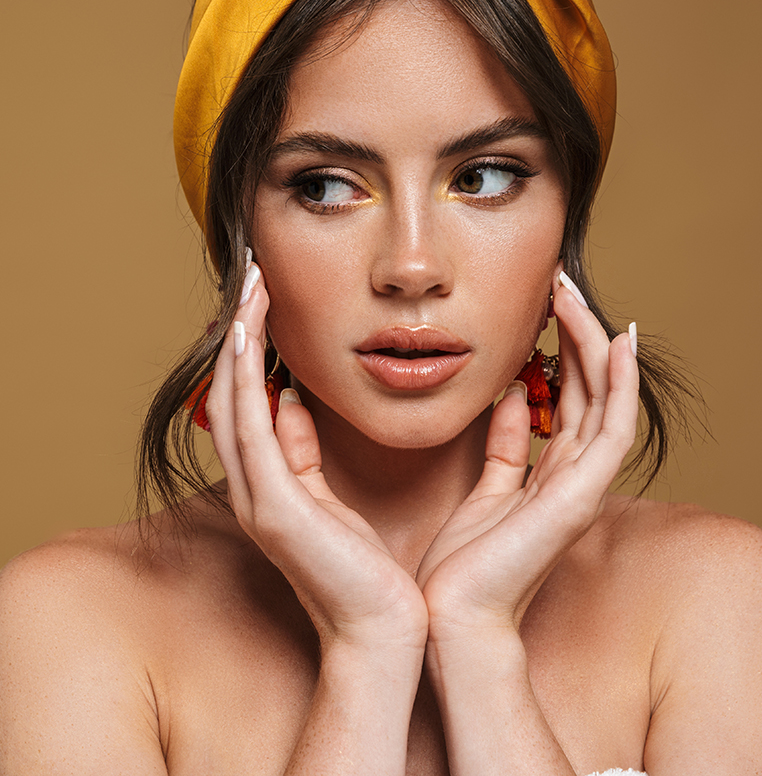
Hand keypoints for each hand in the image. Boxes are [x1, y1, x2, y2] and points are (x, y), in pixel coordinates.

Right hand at [205, 265, 427, 650]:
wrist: (384, 631)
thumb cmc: (370, 569)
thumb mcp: (333, 498)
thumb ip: (306, 452)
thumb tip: (290, 404)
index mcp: (270, 483)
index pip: (248, 402)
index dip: (251, 350)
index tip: (264, 299)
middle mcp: (254, 488)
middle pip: (232, 393)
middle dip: (241, 332)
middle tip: (252, 275)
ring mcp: (260, 499)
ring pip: (234, 403)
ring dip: (240, 343)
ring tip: (251, 289)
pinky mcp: (277, 509)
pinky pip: (252, 431)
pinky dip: (246, 381)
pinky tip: (252, 338)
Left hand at [416, 275, 638, 633]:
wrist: (450, 616)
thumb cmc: (462, 562)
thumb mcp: (484, 487)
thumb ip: (505, 445)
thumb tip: (512, 397)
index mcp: (551, 474)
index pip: (570, 398)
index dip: (563, 349)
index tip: (544, 304)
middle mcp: (573, 476)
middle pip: (589, 390)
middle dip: (577, 334)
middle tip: (560, 283)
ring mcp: (582, 487)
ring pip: (604, 399)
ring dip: (595, 344)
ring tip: (574, 295)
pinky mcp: (579, 497)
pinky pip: (612, 430)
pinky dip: (620, 386)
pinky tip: (617, 343)